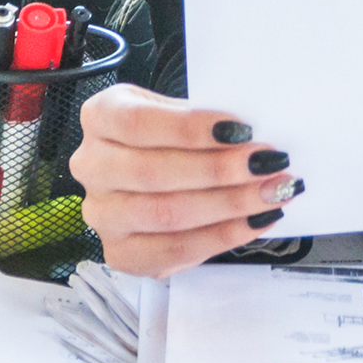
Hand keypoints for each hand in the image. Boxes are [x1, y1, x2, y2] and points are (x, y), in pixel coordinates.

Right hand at [69, 86, 302, 275]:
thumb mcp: (179, 110)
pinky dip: (222, 236)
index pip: (139, 123)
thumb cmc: (172, 134)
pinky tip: (255, 221)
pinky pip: (173, 251)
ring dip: (228, 205)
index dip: (192, 128)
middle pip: (154, 173)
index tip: (242, 130)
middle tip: (268, 164)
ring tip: (272, 192)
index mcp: (101, 116)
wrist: (154, 166)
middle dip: (220, 170)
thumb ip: (203, 121)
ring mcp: (101, 213)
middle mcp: (90, 165)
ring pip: (166, 214)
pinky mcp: (119, 252)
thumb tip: (253, 138)